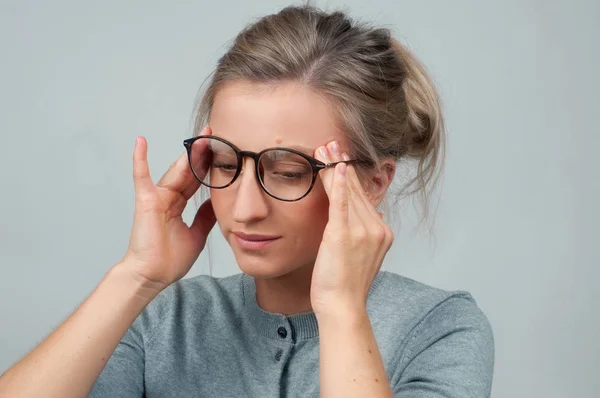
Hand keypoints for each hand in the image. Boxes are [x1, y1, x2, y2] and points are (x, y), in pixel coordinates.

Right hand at [119, 126, 215, 291]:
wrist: (153, 275)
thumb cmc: (170, 259)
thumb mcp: (197, 234)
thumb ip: (205, 217)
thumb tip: (217, 202)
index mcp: (179, 204)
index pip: (196, 179)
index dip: (209, 164)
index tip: (222, 149)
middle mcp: (168, 197)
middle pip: (188, 170)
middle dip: (202, 152)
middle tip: (215, 133)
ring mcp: (157, 197)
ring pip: (175, 171)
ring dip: (187, 153)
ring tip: (200, 136)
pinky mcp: (146, 201)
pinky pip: (141, 177)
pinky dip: (140, 159)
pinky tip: (141, 141)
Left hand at [310, 141, 393, 316]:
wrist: (342, 306)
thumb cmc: (345, 284)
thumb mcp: (358, 254)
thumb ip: (361, 233)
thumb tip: (358, 215)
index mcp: (382, 232)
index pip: (364, 197)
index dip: (350, 176)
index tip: (340, 159)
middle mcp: (377, 229)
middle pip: (357, 190)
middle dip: (341, 165)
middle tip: (330, 145)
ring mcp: (362, 231)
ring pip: (348, 193)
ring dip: (334, 169)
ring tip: (324, 150)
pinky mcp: (344, 235)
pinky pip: (342, 204)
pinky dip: (340, 184)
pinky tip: (336, 167)